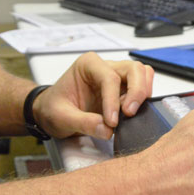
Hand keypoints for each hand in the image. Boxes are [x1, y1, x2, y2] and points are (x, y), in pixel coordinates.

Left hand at [35, 52, 153, 139]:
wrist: (50, 112)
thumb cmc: (53, 108)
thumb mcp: (60, 117)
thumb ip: (83, 122)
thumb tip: (107, 130)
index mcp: (88, 65)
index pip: (109, 78)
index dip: (113, 100)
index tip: (112, 122)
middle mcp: (105, 66)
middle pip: (133, 69)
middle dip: (136, 91)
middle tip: (129, 113)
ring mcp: (117, 76)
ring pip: (142, 74)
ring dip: (141, 93)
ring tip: (129, 113)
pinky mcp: (123, 89)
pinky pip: (142, 87)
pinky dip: (141, 100)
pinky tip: (129, 114)